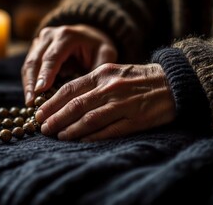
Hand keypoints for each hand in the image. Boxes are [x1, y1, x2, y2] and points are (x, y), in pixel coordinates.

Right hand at [22, 24, 116, 105]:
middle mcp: (50, 35)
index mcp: (67, 36)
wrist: (89, 36)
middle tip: (31, 103)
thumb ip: (98, 70)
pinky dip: (29, 82)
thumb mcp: (105, 55)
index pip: (52, 57)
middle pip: (35, 61)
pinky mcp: (35, 49)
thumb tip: (88, 91)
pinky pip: (28, 67)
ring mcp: (40, 41)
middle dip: (32, 83)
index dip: (45, 74)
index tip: (40, 90)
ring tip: (29, 103)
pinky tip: (31, 97)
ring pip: (28, 64)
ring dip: (28, 85)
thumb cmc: (98, 48)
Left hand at [35, 63, 175, 141]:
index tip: (39, 112)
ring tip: (58, 136)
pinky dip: (92, 136)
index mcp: (102, 74)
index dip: (52, 102)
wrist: (173, 82)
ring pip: (89, 119)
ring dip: (70, 129)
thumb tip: (67, 99)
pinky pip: (109, 130)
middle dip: (56, 118)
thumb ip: (92, 83)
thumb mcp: (114, 72)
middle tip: (43, 128)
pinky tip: (80, 140)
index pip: (70, 89)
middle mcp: (110, 88)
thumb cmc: (139, 78)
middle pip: (76, 105)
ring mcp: (123, 104)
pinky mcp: (135, 119)